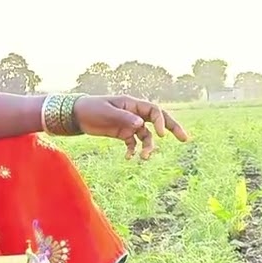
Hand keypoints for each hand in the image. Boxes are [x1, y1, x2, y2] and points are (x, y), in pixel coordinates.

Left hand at [72, 95, 188, 159]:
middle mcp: (134, 114)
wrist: (76, 115)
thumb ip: (124, 118)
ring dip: (148, 147)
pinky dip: (133, 151)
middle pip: (158, 120)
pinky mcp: (122, 134)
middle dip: (172, 128)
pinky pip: (133, 144)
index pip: (154, 111)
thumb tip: (141, 124)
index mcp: (132, 104)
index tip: (160, 135)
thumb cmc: (91, 108)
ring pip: (146, 136)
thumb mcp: (106, 112)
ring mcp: (129, 124)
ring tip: (144, 158)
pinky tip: (129, 158)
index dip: (160, 122)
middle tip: (185, 139)